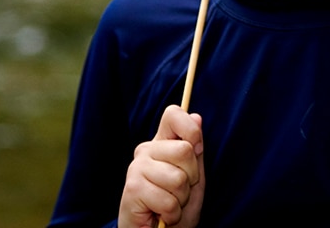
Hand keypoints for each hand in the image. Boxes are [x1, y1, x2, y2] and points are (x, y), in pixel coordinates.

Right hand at [119, 105, 204, 227]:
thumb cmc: (174, 207)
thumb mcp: (192, 177)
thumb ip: (194, 149)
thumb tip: (196, 117)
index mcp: (161, 143)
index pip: (173, 114)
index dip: (191, 130)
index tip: (197, 149)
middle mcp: (146, 150)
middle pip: (184, 150)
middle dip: (191, 177)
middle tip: (180, 191)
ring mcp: (137, 168)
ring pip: (178, 178)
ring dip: (180, 199)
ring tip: (169, 204)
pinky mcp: (132, 189)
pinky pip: (168, 200)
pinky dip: (171, 213)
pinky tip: (161, 214)